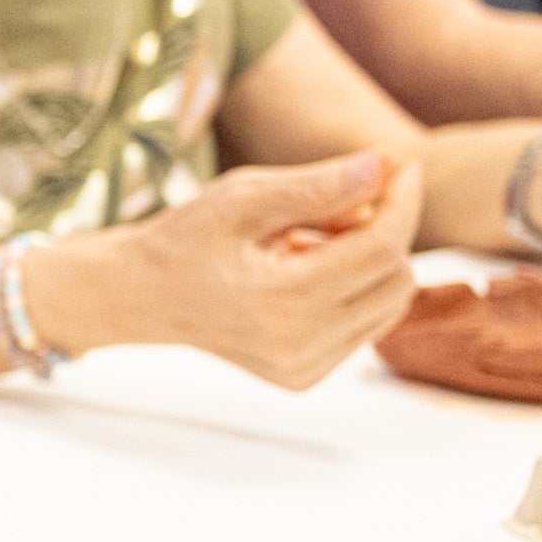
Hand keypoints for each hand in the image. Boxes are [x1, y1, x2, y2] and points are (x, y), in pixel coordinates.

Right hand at [42, 149, 420, 389]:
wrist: (140, 297)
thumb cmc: (185, 238)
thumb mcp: (243, 196)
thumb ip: (318, 185)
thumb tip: (385, 164)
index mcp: (282, 300)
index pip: (382, 247)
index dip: (401, 200)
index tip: (400, 165)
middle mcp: (299, 345)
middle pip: (396, 277)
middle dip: (384, 231)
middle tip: (336, 205)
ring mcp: (303, 369)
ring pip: (390, 304)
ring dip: (370, 263)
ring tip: (312, 242)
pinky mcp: (304, 377)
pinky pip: (366, 326)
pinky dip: (354, 291)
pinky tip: (305, 275)